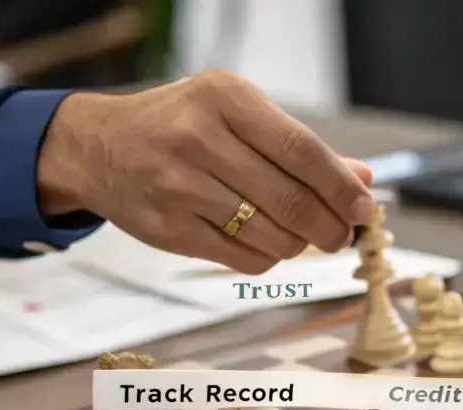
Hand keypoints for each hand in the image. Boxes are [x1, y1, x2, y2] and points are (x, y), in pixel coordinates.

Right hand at [37, 70, 374, 273]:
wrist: (99, 148)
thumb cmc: (180, 126)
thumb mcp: (234, 115)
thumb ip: (297, 147)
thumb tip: (362, 180)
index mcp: (223, 98)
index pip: (301, 150)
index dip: (340, 186)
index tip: (363, 209)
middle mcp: (199, 139)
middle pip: (290, 199)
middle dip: (329, 227)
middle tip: (341, 236)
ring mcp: (179, 187)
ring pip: (271, 236)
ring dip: (298, 245)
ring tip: (300, 237)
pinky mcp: (169, 229)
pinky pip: (242, 258)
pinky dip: (268, 258)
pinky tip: (265, 244)